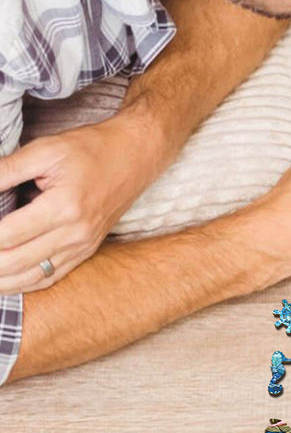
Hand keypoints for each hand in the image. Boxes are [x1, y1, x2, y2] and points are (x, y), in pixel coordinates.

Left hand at [0, 114, 162, 293]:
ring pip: (30, 278)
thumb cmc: (91, 149)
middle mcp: (76, 233)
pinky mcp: (86, 250)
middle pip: (13, 263)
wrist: (135, 156)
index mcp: (64, 207)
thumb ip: (4, 171)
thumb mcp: (44, 151)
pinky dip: (22, 283)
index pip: (6, 236)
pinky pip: (50, 277)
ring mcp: (83, 245)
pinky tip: (3, 280)